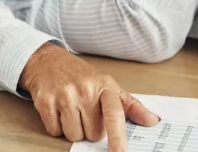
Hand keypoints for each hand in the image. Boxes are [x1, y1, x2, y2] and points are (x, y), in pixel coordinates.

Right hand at [19, 43, 158, 151]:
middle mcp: (85, 90)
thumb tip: (152, 121)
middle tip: (86, 112)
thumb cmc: (81, 76)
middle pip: (93, 134)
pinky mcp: (45, 102)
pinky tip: (58, 110)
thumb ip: (130, 105)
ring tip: (72, 110)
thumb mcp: (108, 85)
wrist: (48, 61)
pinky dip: (56, 127)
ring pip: (74, 135)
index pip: (114, 115)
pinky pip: (55, 132)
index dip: (118, 137)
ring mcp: (64, 96)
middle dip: (90, 129)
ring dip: (73, 129)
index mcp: (105, 86)